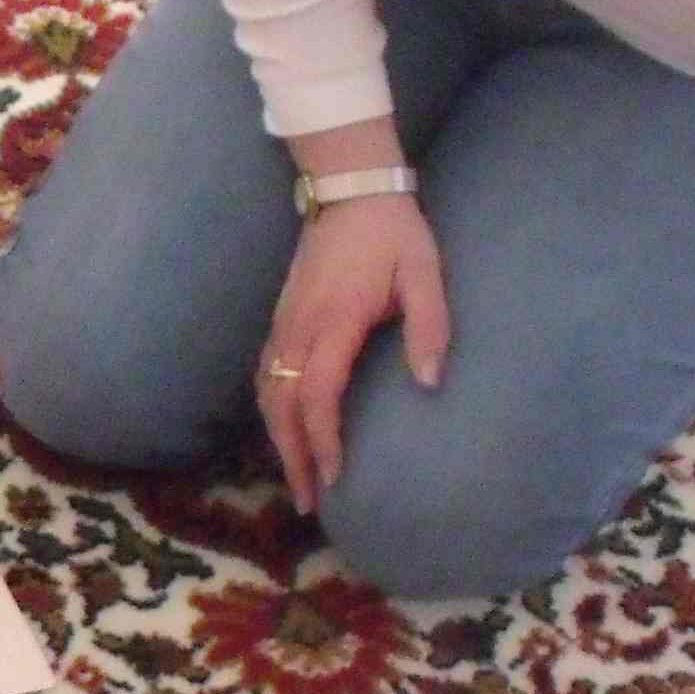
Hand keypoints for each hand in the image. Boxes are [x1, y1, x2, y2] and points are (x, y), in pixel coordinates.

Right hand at [257, 196, 447, 514]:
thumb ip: (429, 326)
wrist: (351, 192)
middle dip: (292, 456)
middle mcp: (298, 329)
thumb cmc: (394, 234)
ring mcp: (283, 324)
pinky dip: (271, 412)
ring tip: (295, 476)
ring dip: (277, 439)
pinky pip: (265, 376)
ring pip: (266, 394)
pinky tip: (284, 429)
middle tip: (307, 500)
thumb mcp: (425, 273)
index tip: (333, 476)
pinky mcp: (280, 320)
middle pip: (280, 406)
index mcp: (334, 322)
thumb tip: (429, 381)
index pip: (317, 394)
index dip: (322, 439)